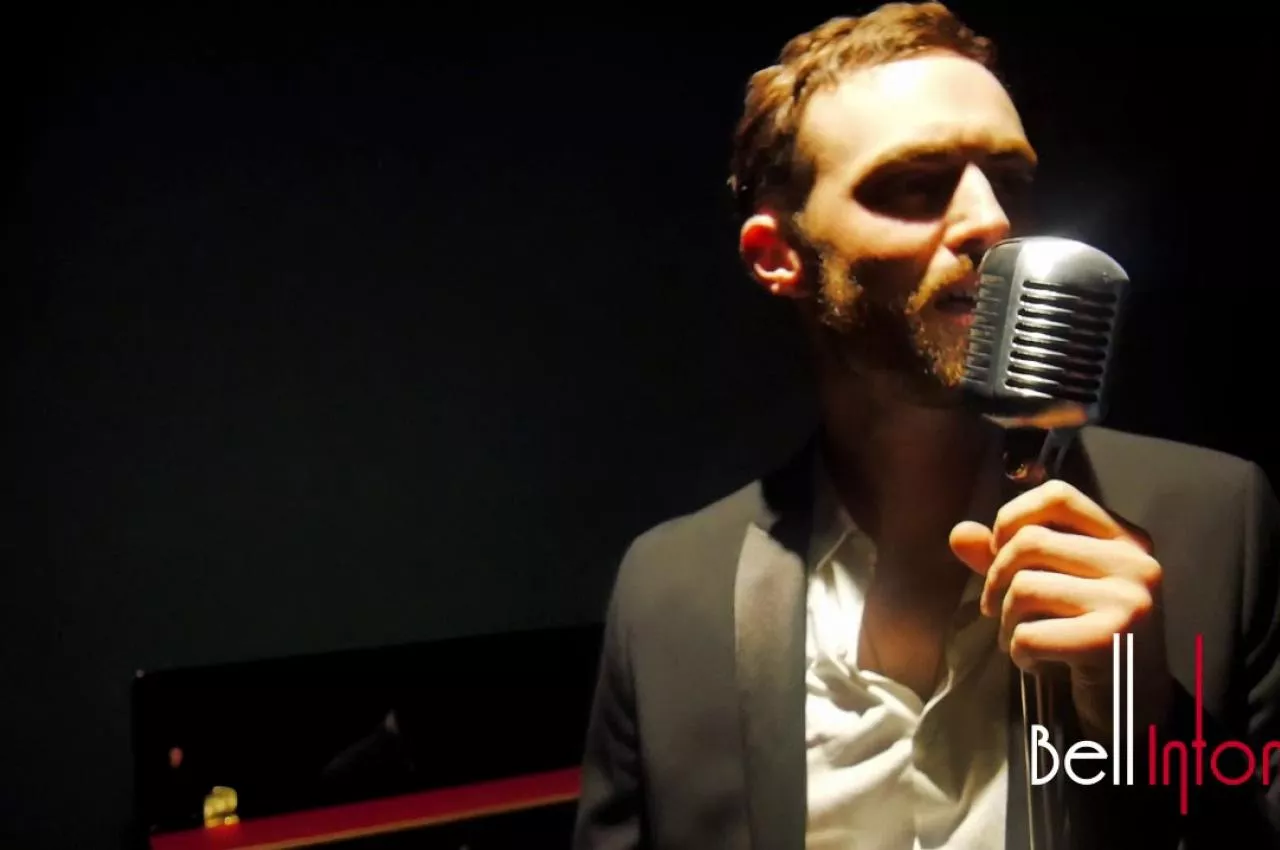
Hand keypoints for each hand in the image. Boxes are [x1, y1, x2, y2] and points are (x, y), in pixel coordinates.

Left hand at [949, 479, 1169, 736]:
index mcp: (1125, 539)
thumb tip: (959, 533)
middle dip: (995, 579)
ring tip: (1020, 641)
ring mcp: (1128, 600)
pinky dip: (1019, 654)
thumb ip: (1006, 558)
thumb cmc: (1089, 642)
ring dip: (1004, 622)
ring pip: (1024, 587)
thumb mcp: (1053, 590)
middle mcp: (1135, 562)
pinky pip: (1028, 634)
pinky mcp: (1110, 640)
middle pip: (1029, 542)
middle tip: (995, 610)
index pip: (1057, 496)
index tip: (998, 552)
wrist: (1137, 712)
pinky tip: (1039, 665)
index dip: (1012, 517)